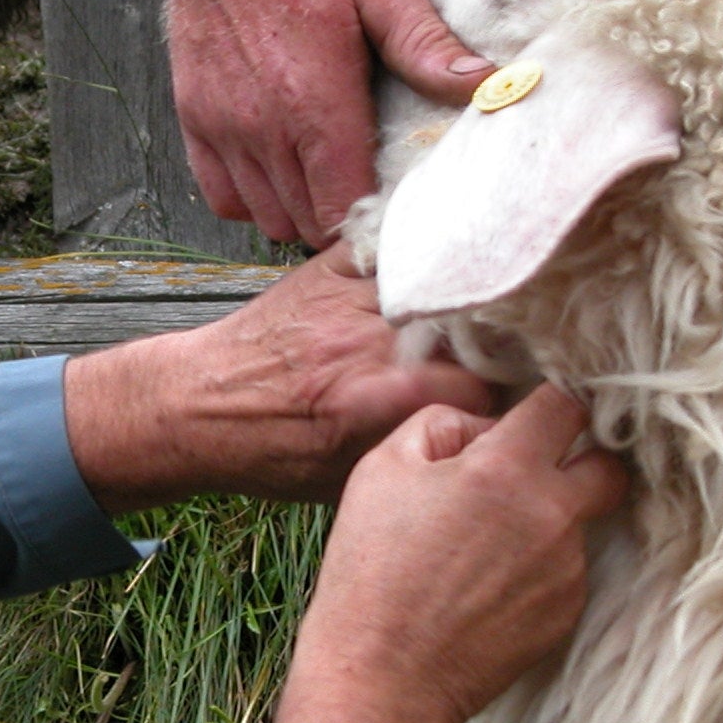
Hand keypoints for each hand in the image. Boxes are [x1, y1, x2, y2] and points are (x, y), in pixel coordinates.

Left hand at [64, 245, 496, 513]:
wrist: (195, 405)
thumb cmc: (267, 454)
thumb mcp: (342, 481)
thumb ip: (411, 454)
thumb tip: (480, 445)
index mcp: (368, 402)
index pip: (476, 388)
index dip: (508, 399)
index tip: (521, 405)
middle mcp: (362, 341)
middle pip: (468, 328)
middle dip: (504, 342)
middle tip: (528, 354)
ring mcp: (347, 297)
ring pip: (440, 278)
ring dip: (473, 294)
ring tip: (503, 307)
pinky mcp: (331, 267)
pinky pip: (399, 242)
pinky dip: (430, 248)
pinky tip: (456, 259)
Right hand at [154, 0, 492, 246]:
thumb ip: (424, 43)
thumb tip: (484, 85)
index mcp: (313, 98)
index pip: (339, 208)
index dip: (370, 221)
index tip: (397, 208)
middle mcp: (259, 121)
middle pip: (303, 221)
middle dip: (337, 215)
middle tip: (369, 186)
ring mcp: (220, 119)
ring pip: (262, 214)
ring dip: (295, 207)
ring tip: (327, 176)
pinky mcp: (192, 108)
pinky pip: (219, 191)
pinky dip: (249, 193)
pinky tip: (279, 163)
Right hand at [276, 384, 626, 722]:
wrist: (384, 676)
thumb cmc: (371, 571)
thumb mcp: (381, 469)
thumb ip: (444, 423)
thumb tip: (489, 428)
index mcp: (507, 468)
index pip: (568, 406)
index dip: (553, 404)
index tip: (537, 416)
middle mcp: (553, 514)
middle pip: (608, 467)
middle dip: (582, 461)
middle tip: (536, 475)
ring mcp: (568, 568)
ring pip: (580, 524)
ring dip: (548, 522)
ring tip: (484, 550)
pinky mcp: (568, 613)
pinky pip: (567, 572)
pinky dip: (538, 571)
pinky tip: (488, 589)